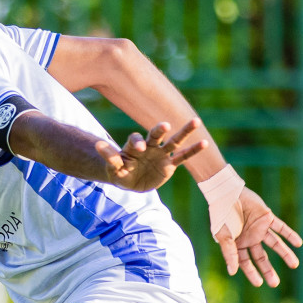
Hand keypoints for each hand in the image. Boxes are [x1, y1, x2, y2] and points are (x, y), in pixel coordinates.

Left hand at [94, 119, 208, 192]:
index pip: (136, 140)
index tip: (140, 148)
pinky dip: (192, 151)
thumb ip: (109, 157)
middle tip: (165, 126)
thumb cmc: (119, 172)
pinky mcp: (169, 165)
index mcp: (134, 146)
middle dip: (159, 130)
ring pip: (174, 141)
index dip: (137, 142)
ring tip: (197, 121)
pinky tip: (204, 143)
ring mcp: (161, 154)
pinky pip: (182, 157)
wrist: (130, 182)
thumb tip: (97, 144)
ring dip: (184, 132)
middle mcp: (150, 146)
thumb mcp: (113, 168)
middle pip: (155, 134)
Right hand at [213, 187, 302, 286]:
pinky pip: (281, 228)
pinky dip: (290, 235)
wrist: (227, 194)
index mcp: (238, 244)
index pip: (246, 262)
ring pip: (275, 244)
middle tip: (275, 283)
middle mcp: (250, 238)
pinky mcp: (267, 217)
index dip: (252, 273)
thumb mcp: (223, 236)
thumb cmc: (221, 215)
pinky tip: (298, 243)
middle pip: (261, 257)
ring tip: (295, 264)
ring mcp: (259, 228)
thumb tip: (233, 272)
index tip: (259, 284)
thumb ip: (229, 253)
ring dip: (285, 254)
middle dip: (268, 270)